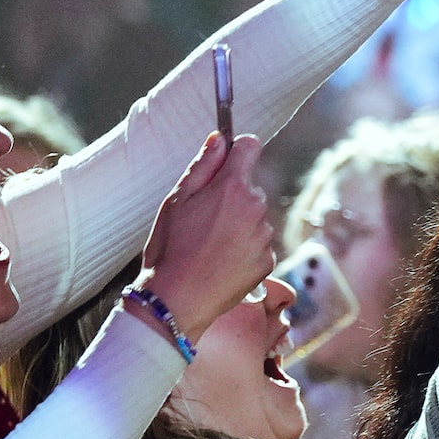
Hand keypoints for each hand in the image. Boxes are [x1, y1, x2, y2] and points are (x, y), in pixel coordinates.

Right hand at [136, 134, 277, 340]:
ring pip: (253, 218)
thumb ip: (203, 166)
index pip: (250, 146)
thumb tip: (220, 139)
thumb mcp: (177, 201)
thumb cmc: (170, 247)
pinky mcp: (268, 261)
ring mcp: (264, 235)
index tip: (226, 160)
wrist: (177, 299)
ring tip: (207, 245)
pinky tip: (219, 262)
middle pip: (249, 188)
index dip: (237, 150)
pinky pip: (257, 245)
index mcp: (233, 186)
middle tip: (201, 219)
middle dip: (230, 196)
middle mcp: (256, 207)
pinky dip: (242, 250)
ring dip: (236, 225)